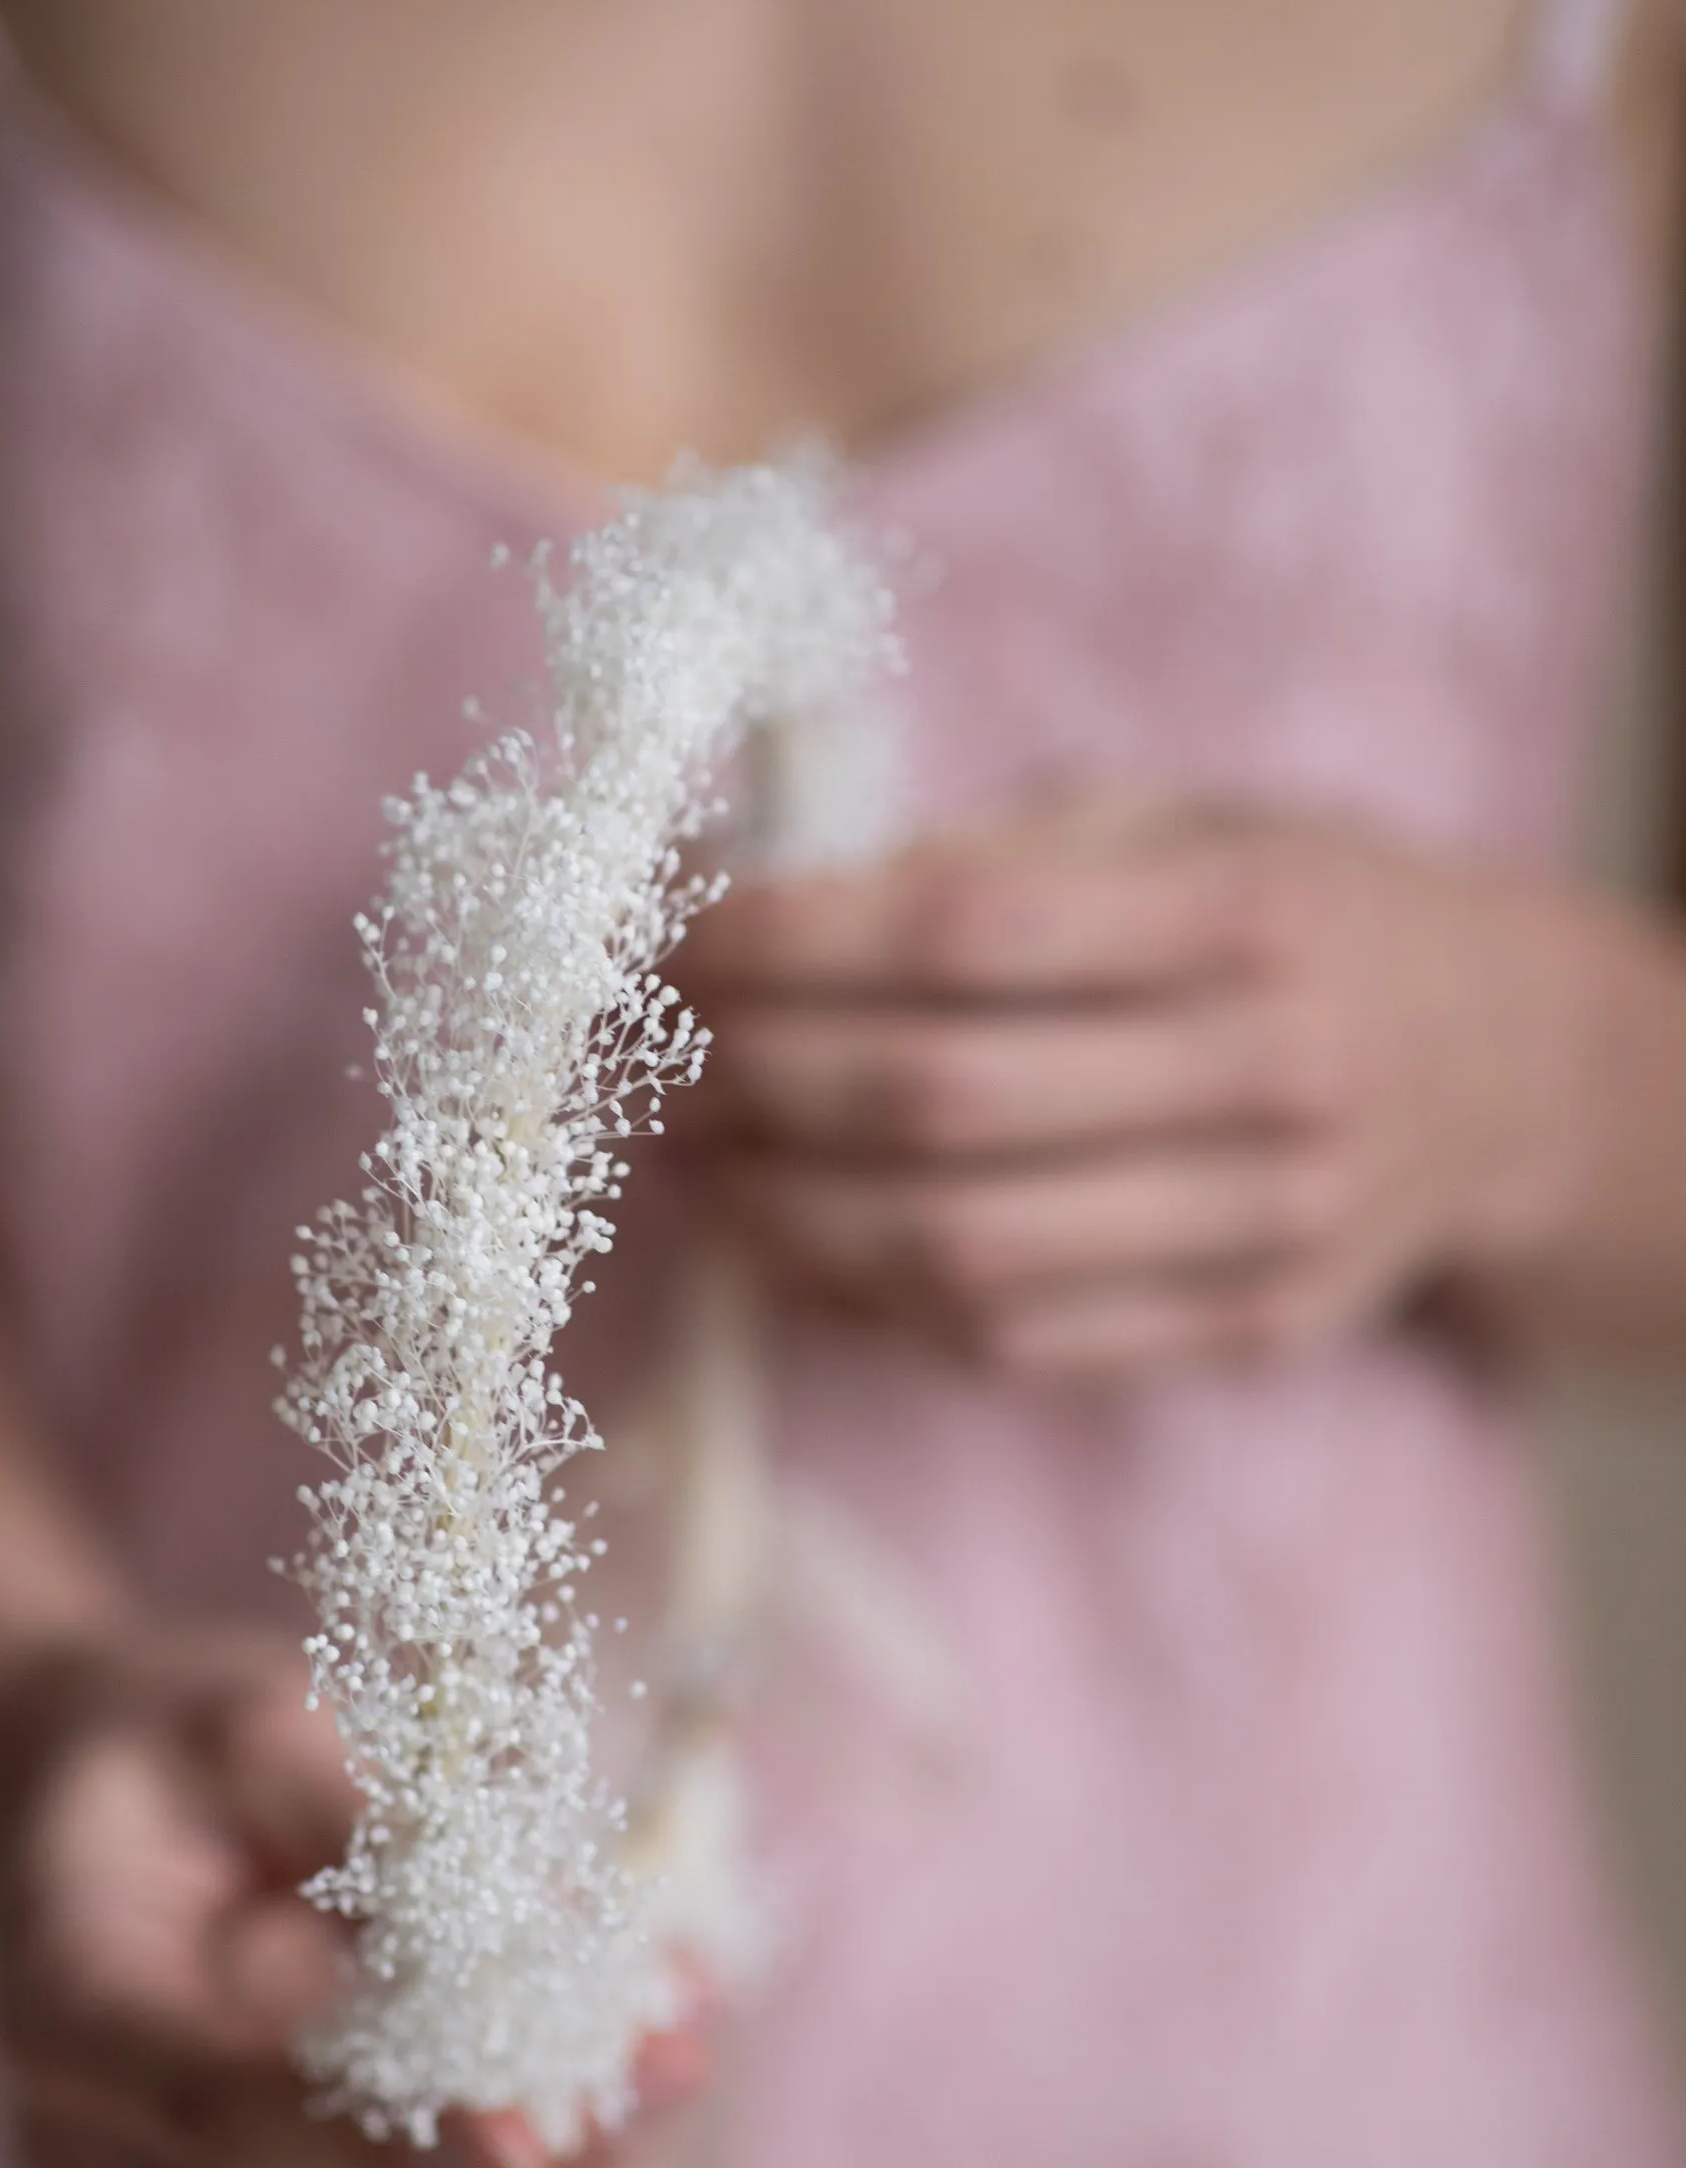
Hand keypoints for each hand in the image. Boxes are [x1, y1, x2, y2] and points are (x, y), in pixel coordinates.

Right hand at [0, 1629, 705, 2167]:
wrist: (79, 1782)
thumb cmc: (163, 1731)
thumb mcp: (252, 1713)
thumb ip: (368, 1814)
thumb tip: (541, 1922)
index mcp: (64, 2013)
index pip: (220, 2113)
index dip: (380, 2140)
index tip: (531, 2136)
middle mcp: (103, 2148)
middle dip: (529, 2166)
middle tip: (674, 2061)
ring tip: (682, 2052)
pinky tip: (628, 2067)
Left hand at [678, 794, 1584, 1377]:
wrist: (1510, 1070)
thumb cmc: (1299, 916)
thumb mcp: (1189, 826)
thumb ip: (1002, 854)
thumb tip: (766, 895)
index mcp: (1245, 915)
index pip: (968, 929)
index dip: (793, 939)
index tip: (678, 938)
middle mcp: (1270, 1072)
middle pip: (943, 1098)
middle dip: (758, 1081)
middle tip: (659, 1065)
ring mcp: (1270, 1220)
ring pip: (963, 1248)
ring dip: (789, 1214)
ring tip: (702, 1167)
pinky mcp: (1254, 1326)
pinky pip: (1019, 1340)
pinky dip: (873, 1304)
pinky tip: (794, 1250)